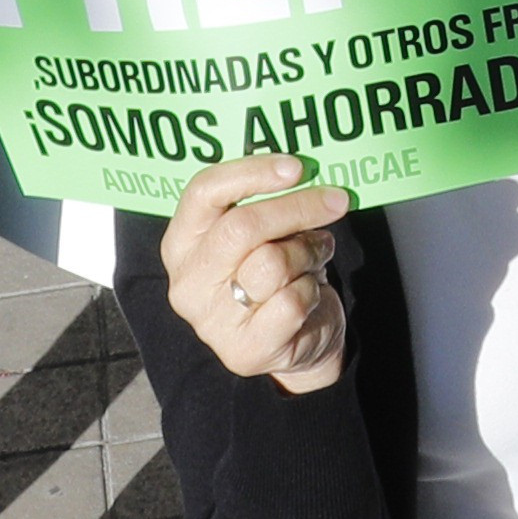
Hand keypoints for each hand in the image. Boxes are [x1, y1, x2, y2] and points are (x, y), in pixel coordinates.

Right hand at [160, 153, 353, 394]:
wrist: (299, 343)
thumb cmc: (277, 276)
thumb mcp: (263, 234)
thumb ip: (266, 205)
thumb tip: (302, 172)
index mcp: (182, 244)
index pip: (204, 192)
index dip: (252, 173)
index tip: (296, 167)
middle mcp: (187, 283)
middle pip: (242, 226)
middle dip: (297, 207)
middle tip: (336, 200)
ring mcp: (211, 322)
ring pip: (272, 262)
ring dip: (308, 252)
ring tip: (315, 256)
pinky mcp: (244, 351)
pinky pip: (291, 301)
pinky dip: (312, 290)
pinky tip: (309, 293)